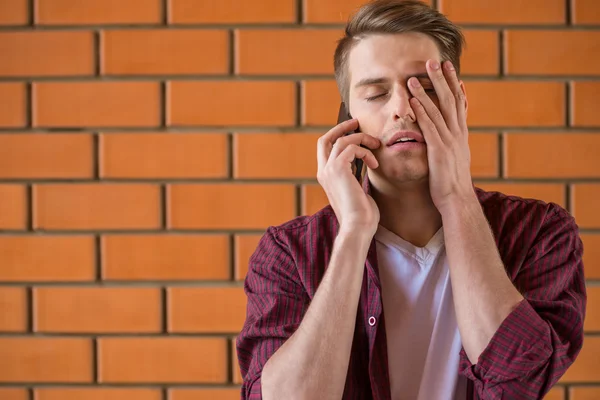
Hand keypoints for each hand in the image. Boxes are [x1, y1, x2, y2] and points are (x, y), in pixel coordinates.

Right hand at [317, 119, 380, 235]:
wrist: (358, 227)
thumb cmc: (362, 214)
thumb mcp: (356, 189)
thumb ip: (355, 175)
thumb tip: (366, 163)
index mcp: (326, 176)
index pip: (325, 148)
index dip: (337, 135)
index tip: (353, 130)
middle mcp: (323, 171)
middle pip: (326, 138)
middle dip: (342, 127)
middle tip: (356, 122)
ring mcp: (329, 170)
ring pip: (342, 140)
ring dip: (362, 139)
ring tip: (376, 145)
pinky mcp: (338, 170)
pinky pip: (351, 148)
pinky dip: (366, 152)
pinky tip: (375, 164)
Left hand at [408, 59, 475, 211]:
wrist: (457, 200)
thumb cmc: (451, 184)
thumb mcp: (453, 160)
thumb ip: (450, 145)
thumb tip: (448, 139)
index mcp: (460, 135)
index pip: (459, 104)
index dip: (455, 85)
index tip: (451, 69)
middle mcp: (457, 134)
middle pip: (451, 100)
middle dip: (443, 80)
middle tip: (435, 61)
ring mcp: (449, 141)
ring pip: (438, 110)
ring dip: (427, 91)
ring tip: (416, 75)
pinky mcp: (439, 150)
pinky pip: (429, 126)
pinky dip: (422, 111)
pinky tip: (414, 99)